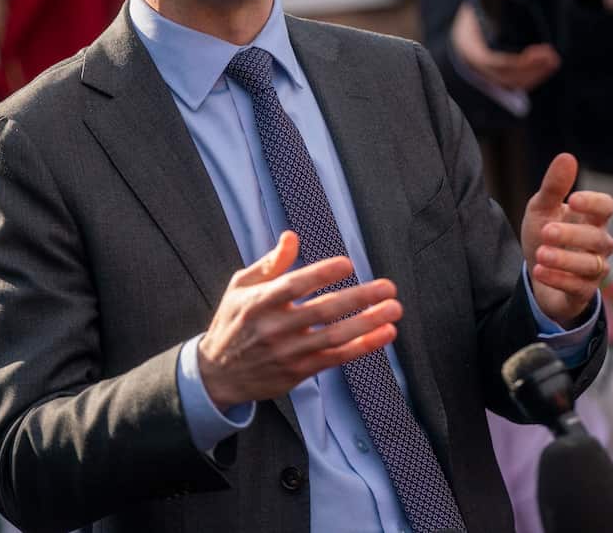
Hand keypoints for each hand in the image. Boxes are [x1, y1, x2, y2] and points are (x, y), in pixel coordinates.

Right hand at [197, 232, 401, 409]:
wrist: (218, 375)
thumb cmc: (233, 322)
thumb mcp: (241, 287)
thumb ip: (270, 263)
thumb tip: (292, 237)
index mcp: (258, 302)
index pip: (294, 285)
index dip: (321, 274)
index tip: (347, 264)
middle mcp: (274, 328)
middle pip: (323, 311)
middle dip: (359, 298)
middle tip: (388, 287)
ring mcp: (288, 352)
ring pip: (335, 336)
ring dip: (368, 323)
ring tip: (394, 309)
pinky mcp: (299, 371)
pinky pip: (337, 358)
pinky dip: (363, 346)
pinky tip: (385, 334)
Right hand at [450, 0, 560, 91]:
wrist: (462, 35)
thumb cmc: (474, 16)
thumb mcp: (480, 0)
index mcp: (471, 47)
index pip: (494, 61)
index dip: (517, 60)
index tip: (538, 51)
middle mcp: (476, 66)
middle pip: (506, 75)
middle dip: (531, 68)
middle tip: (551, 56)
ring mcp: (486, 75)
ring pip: (512, 82)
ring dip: (535, 74)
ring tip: (554, 60)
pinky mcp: (497, 80)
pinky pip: (514, 84)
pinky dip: (532, 78)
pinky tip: (547, 68)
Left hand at [520, 153, 612, 326]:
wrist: (538, 273)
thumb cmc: (545, 235)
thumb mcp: (542, 209)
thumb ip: (554, 186)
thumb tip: (567, 156)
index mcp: (591, 219)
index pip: (606, 207)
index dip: (594, 203)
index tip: (573, 198)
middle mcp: (599, 243)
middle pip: (597, 238)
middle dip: (572, 235)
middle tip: (545, 232)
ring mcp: (594, 269)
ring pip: (591, 264)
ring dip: (565, 259)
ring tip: (541, 254)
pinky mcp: (584, 292)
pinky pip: (578, 287)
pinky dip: (559, 279)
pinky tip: (539, 271)